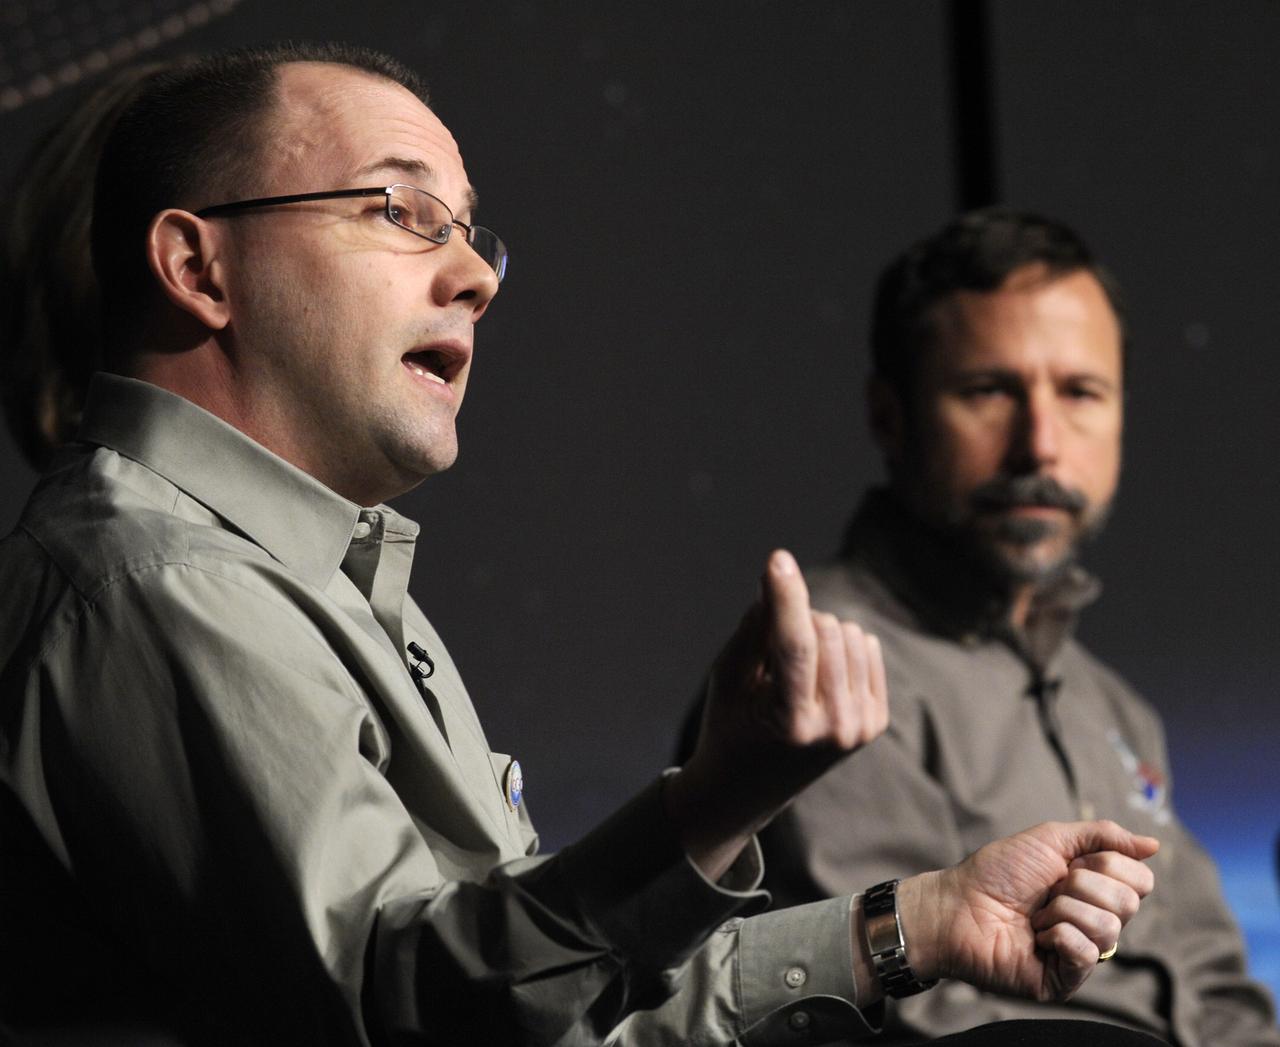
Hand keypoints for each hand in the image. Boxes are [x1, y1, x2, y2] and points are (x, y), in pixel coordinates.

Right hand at [667, 549, 888, 876]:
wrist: (748, 788)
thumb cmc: (729, 723)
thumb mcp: (727, 676)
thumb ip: (753, 629)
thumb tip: (780, 579)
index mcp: (790, 721)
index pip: (795, 644)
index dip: (785, 596)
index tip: (776, 558)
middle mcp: (833, 727)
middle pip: (825, 629)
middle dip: (796, 620)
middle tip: (771, 651)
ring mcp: (860, 727)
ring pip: (850, 634)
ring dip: (819, 633)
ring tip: (794, 669)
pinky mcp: (875, 722)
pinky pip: (867, 647)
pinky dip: (842, 646)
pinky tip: (820, 673)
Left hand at [897, 820, 1157, 1001]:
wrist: (959, 903)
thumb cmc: (998, 871)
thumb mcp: (1051, 839)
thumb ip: (1102, 836)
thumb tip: (1154, 845)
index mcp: (1096, 889)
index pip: (1140, 879)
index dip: (1107, 864)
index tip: (1069, 863)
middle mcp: (1095, 921)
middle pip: (1129, 902)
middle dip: (1082, 885)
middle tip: (1048, 889)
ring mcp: (1083, 953)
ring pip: (1109, 927)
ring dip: (1063, 910)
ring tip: (1037, 914)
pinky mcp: (1066, 979)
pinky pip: (1086, 953)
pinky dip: (1058, 934)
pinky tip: (1036, 936)